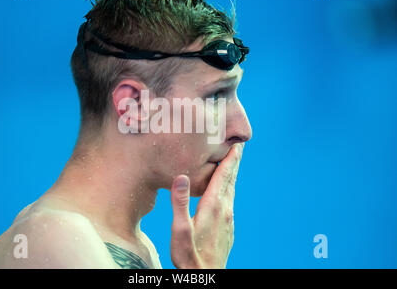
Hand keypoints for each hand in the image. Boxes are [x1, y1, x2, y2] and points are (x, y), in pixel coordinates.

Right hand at [170, 142, 244, 268]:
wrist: (205, 277)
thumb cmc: (189, 255)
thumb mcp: (180, 229)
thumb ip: (180, 202)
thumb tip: (181, 177)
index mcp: (213, 206)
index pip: (224, 176)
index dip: (231, 159)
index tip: (238, 144)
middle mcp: (225, 210)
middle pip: (231, 181)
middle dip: (234, 163)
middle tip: (238, 147)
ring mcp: (228, 220)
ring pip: (232, 192)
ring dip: (232, 176)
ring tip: (231, 165)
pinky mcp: (228, 229)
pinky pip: (230, 203)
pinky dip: (229, 191)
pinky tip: (224, 194)